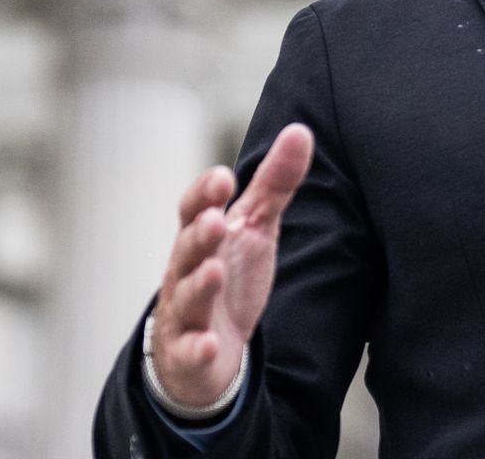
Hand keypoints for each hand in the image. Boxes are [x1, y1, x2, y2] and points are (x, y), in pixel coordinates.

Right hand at [149, 123, 314, 407]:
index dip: (204, 194)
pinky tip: (209, 344)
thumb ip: (274, 182)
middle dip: (200, 234)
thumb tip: (301, 130)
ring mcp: (184, 312)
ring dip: (199, 284)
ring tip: (213, 271)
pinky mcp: (188, 353)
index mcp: (201, 236)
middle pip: (188, 249)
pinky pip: (190, 352)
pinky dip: (197, 348)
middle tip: (216, 219)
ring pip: (187, 297)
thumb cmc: (229, 274)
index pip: (193, 209)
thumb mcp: (255, 226)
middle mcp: (186, 270)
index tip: (222, 178)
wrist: (208, 345)